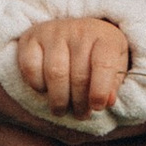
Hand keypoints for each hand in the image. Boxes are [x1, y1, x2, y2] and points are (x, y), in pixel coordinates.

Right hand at [16, 15, 135, 120]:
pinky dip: (37, 85)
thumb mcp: (114, 66)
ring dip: (59, 100)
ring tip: (62, 110)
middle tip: (81, 115)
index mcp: (104, 37)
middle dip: (80, 102)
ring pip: (55, 74)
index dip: (100, 90)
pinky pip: (31, 68)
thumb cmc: (96, 55)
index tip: (97, 107)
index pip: (104, 64)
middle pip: (78, 75)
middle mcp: (79, 30)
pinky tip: (45, 89)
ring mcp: (54, 32)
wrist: (74, 32)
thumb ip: (113, 84)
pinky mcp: (31, 37)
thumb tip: (108, 102)